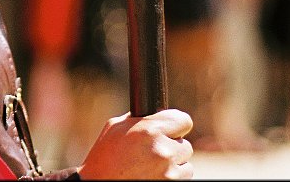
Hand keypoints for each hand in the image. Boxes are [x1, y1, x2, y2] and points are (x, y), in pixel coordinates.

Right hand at [77, 109, 193, 179]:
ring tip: (150, 168)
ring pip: (185, 164)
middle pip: (184, 145)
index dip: (177, 126)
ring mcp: (169, 171)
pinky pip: (183, 179)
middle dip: (172, 149)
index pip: (183, 121)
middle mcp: (162, 149)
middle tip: (153, 154)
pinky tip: (153, 177)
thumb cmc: (104, 158)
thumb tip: (154, 115)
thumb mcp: (115, 128)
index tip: (172, 131)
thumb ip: (139, 120)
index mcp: (149, 130)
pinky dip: (172, 178)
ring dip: (173, 166)